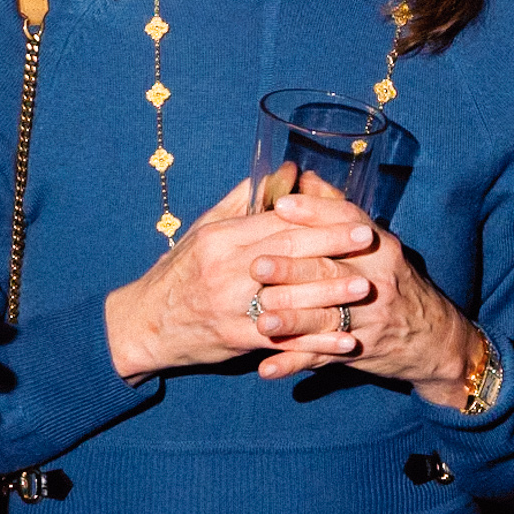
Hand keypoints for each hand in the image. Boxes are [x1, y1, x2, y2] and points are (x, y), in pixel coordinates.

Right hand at [103, 177, 379, 380]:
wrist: (144, 324)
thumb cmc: (179, 272)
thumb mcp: (204, 230)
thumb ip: (243, 200)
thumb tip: (283, 170)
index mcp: (221, 239)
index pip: (277, 224)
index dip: (318, 219)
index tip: (351, 214)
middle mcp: (226, 270)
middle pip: (289, 253)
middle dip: (333, 245)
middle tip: (369, 239)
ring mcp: (232, 307)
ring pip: (290, 297)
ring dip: (331, 294)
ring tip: (365, 287)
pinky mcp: (236, 340)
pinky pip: (284, 341)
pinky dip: (316, 343)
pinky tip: (344, 342)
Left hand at [248, 192, 479, 402]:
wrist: (434, 339)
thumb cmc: (394, 281)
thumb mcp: (377, 245)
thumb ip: (337, 211)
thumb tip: (302, 177)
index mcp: (380, 247)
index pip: (348, 222)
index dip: (315, 212)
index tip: (280, 206)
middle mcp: (379, 279)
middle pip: (332, 270)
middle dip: (292, 269)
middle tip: (256, 266)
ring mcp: (371, 318)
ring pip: (326, 317)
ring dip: (292, 320)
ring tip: (262, 320)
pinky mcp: (360, 350)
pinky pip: (322, 357)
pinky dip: (294, 363)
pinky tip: (267, 368)